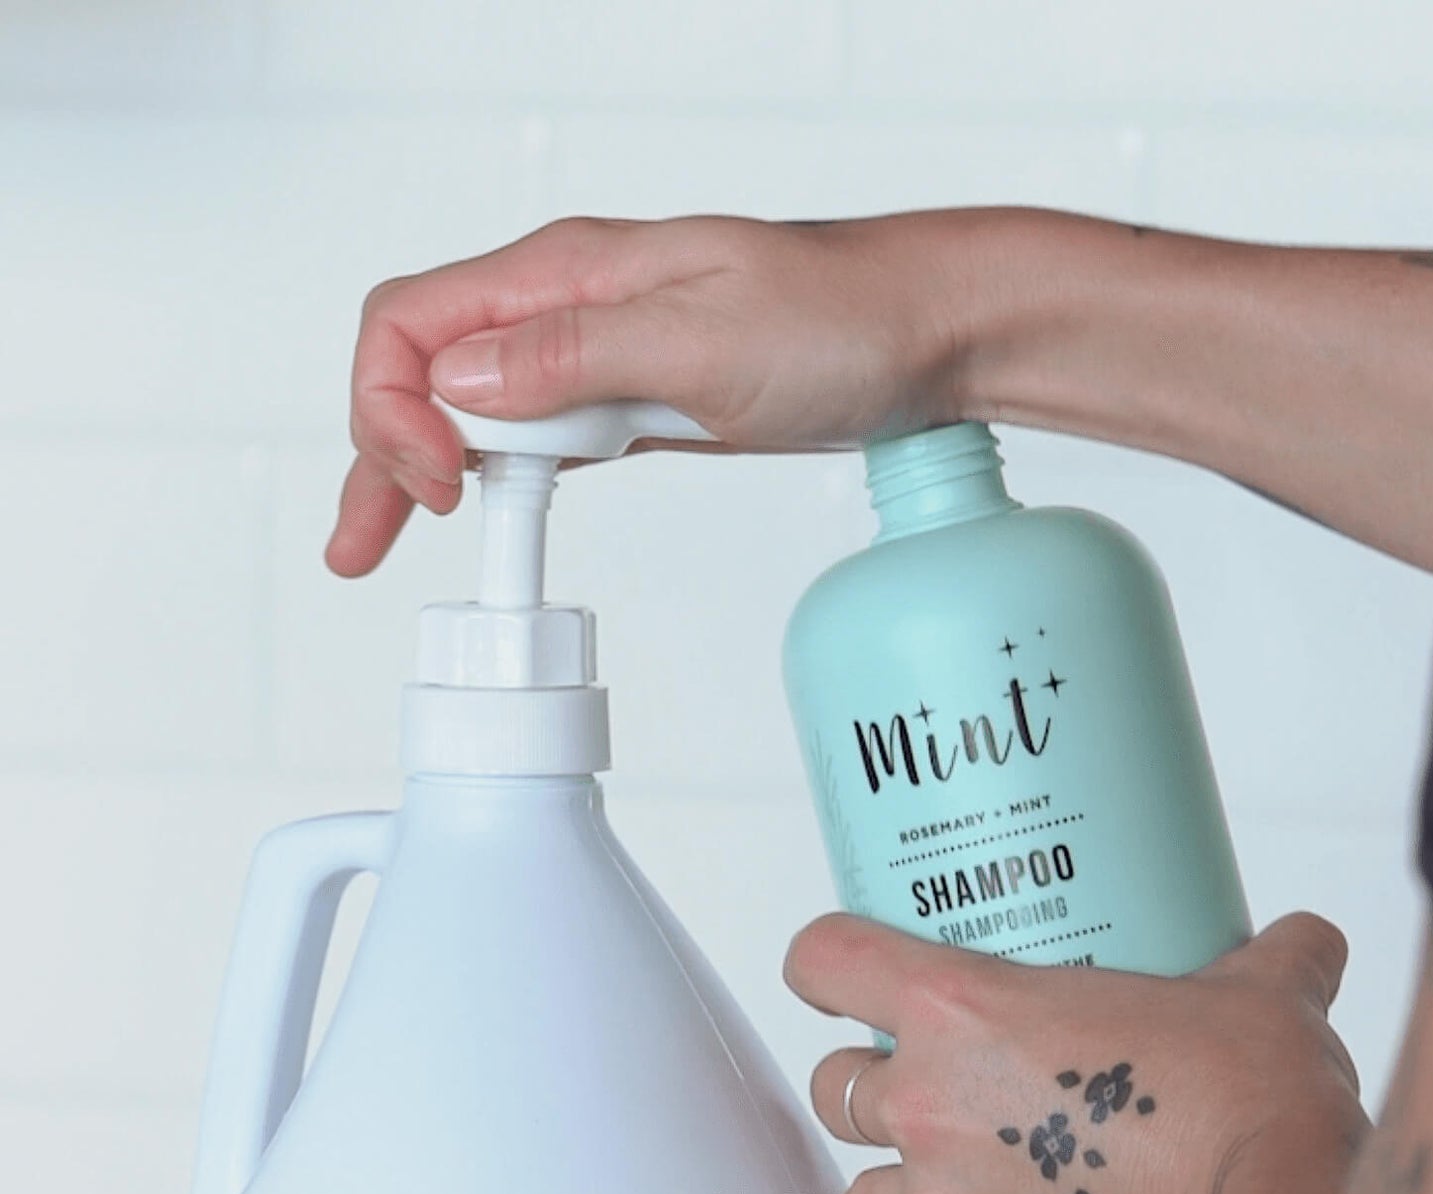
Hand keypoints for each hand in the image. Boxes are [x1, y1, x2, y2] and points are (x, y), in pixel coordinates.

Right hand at [326, 211, 985, 575]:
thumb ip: (575, 355)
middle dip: (376, 451)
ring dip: (412, 473)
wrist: (926, 334)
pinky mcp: (629, 402)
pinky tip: (478, 519)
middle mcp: (565, 307)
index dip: (392, 405)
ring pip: (466, 408)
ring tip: (374, 545)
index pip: (412, 321)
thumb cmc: (841, 318)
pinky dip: (490, 481)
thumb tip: (460, 383)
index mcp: (566, 272)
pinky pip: (531, 438)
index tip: (440, 485)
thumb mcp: (704, 338)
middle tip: (369, 544)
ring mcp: (594, 355)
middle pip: (420, 368)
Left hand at [785, 912, 1366, 1193]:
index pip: (825, 963)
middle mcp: (934, 1106)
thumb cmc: (1248, 1094)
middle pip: (830, 1084)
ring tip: (964, 1161)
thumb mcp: (1259, 993)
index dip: (823, 961)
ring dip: (897, 1176)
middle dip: (867, 1076)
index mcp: (962, 1010)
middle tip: (934, 1069)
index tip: (845, 968)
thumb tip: (1304, 946)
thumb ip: (1268, 959)